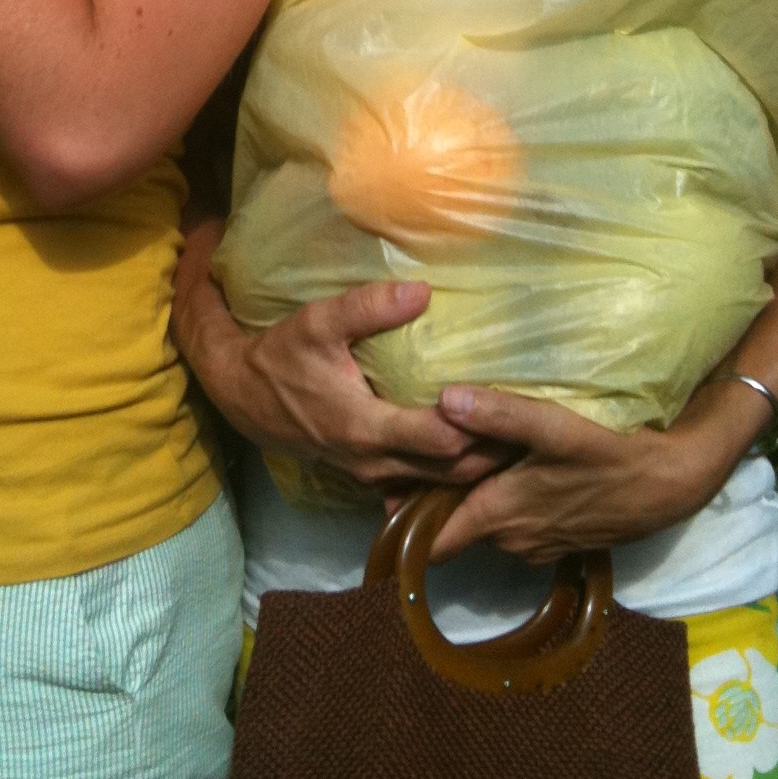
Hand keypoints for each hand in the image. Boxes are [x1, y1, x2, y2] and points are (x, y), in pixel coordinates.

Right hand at [212, 278, 516, 495]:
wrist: (243, 396)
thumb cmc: (283, 357)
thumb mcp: (318, 322)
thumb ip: (368, 307)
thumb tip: (423, 292)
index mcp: (367, 427)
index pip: (441, 440)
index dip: (479, 426)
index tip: (513, 403)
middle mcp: (374, 462)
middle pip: (452, 472)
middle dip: (493, 453)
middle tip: (534, 426)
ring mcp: (371, 476)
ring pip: (438, 486)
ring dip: (477, 469)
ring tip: (516, 441)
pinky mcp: (368, 478)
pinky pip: (420, 486)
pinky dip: (450, 477)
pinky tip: (476, 456)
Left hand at [425, 379, 765, 564]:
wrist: (668, 485)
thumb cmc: (608, 454)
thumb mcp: (553, 427)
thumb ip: (498, 414)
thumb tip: (441, 399)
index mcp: (498, 515)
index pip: (433, 539)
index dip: (403, 523)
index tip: (380, 493)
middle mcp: (510, 540)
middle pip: (454, 527)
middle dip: (430, 501)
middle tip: (405, 459)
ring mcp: (535, 544)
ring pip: (483, 526)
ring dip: (466, 500)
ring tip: (445, 458)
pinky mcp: (556, 539)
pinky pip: (510, 525)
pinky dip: (498, 504)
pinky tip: (498, 470)